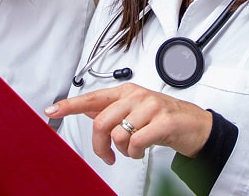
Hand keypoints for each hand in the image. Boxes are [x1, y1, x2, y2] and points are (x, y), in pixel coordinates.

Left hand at [44, 83, 212, 164]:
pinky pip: (136, 142)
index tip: (52, 110)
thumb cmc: (165, 118)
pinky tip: (141, 151)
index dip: (70, 105)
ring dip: (122, 151)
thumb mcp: (136, 110)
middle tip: (107, 156)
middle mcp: (136, 96)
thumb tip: (86, 110)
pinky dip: (135, 153)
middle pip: (101, 122)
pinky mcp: (163, 122)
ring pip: (118, 134)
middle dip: (100, 145)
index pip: (92, 98)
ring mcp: (150, 107)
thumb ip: (112, 110)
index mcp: (127, 92)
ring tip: (133, 150)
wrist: (196, 126)